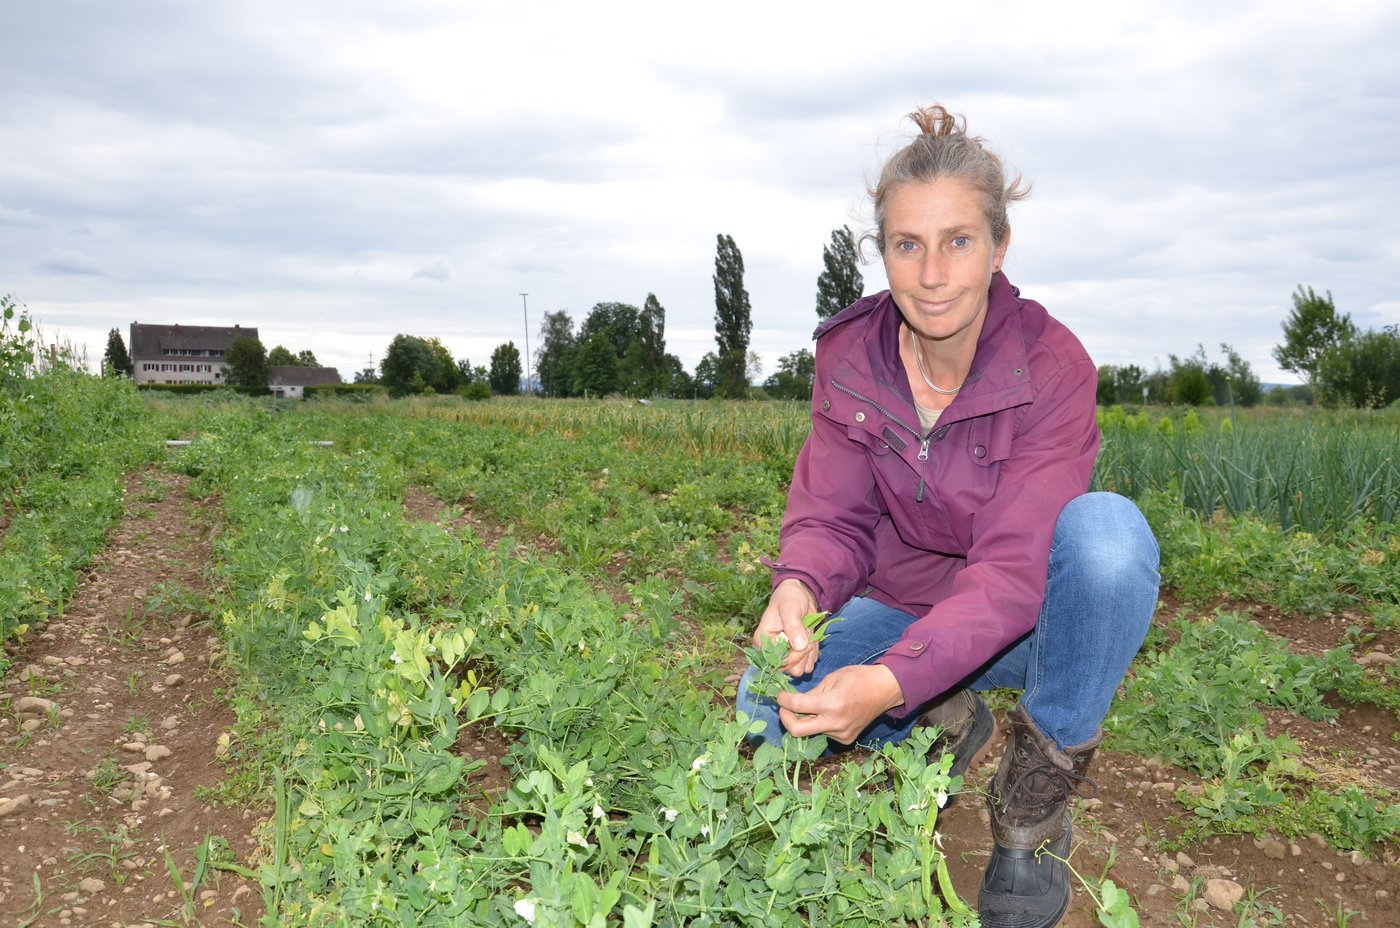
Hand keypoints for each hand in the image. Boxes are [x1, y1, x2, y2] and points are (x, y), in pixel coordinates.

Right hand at [753, 579, 819, 676]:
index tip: (805, 643)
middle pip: (789, 669)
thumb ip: (793, 626)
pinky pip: (808, 665)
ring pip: (800, 670)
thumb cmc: (789, 598)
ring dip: (808, 654)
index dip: (793, 656)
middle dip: (802, 655)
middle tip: (808, 636)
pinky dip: (813, 654)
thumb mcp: (790, 608)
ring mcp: (785, 655)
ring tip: (808, 636)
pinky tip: (811, 639)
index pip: (776, 662)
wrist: (800, 595)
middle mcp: (771, 652)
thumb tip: (799, 646)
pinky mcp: (797, 656)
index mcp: (763, 641)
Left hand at [776, 664, 904, 744]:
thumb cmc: (858, 678)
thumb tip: (793, 701)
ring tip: (814, 706)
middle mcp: (836, 723)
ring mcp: (841, 734)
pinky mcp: (846, 740)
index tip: (780, 695)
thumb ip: (812, 693)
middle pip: (797, 731)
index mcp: (833, 703)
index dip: (783, 701)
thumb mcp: (832, 678)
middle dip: (786, 719)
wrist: (884, 690)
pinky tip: (829, 713)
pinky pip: (823, 733)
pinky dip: (819, 723)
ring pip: (811, 731)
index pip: (797, 706)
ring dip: (805, 719)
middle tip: (785, 708)